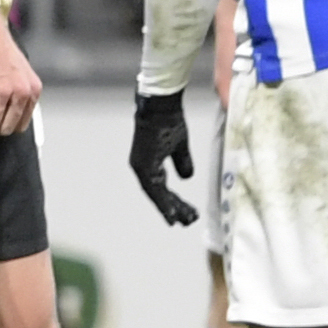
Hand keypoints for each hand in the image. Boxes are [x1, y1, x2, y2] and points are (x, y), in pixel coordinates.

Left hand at [129, 89, 195, 225]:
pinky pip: (154, 189)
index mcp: (148, 162)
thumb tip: (187, 178)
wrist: (161, 106)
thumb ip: (182, 162)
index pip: (160, 187)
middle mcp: (141, 167)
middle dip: (173, 208)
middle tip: (187, 221)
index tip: (180, 215)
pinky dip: (163, 202)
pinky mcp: (143, 165)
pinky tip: (172, 213)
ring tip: (185, 220)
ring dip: (171, 208)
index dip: (169, 202)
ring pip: (156, 194)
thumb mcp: (179, 145)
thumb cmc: (169, 121)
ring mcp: (140, 167)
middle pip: (158, 194)